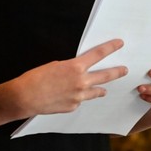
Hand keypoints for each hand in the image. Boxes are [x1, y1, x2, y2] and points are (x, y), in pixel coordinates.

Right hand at [11, 38, 127, 117]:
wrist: (26, 97)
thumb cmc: (36, 78)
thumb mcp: (56, 65)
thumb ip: (71, 68)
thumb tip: (79, 71)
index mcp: (75, 67)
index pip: (98, 54)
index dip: (110, 47)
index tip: (119, 43)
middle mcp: (81, 82)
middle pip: (105, 76)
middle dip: (117, 71)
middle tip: (124, 70)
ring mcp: (79, 97)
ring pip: (96, 92)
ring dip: (101, 89)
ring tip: (105, 90)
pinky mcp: (73, 107)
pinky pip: (80, 101)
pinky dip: (78, 97)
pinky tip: (70, 96)